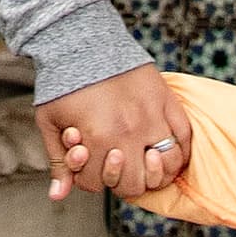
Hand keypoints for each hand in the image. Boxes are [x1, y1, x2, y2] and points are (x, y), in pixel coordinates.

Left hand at [40, 64, 192, 203]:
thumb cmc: (63, 82)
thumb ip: (58, 161)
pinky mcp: (166, 100)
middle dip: (122, 181)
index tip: (89, 165)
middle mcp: (129, 132)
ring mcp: (152, 116)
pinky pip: (185, 136)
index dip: (91, 180)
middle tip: (115, 166)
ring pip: (166, 165)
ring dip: (155, 170)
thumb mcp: (50, 122)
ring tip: (142, 161)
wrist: (82, 40)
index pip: (101, 184)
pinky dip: (179, 150)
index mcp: (99, 139)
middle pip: (137, 183)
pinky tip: (164, 150)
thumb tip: (58, 196)